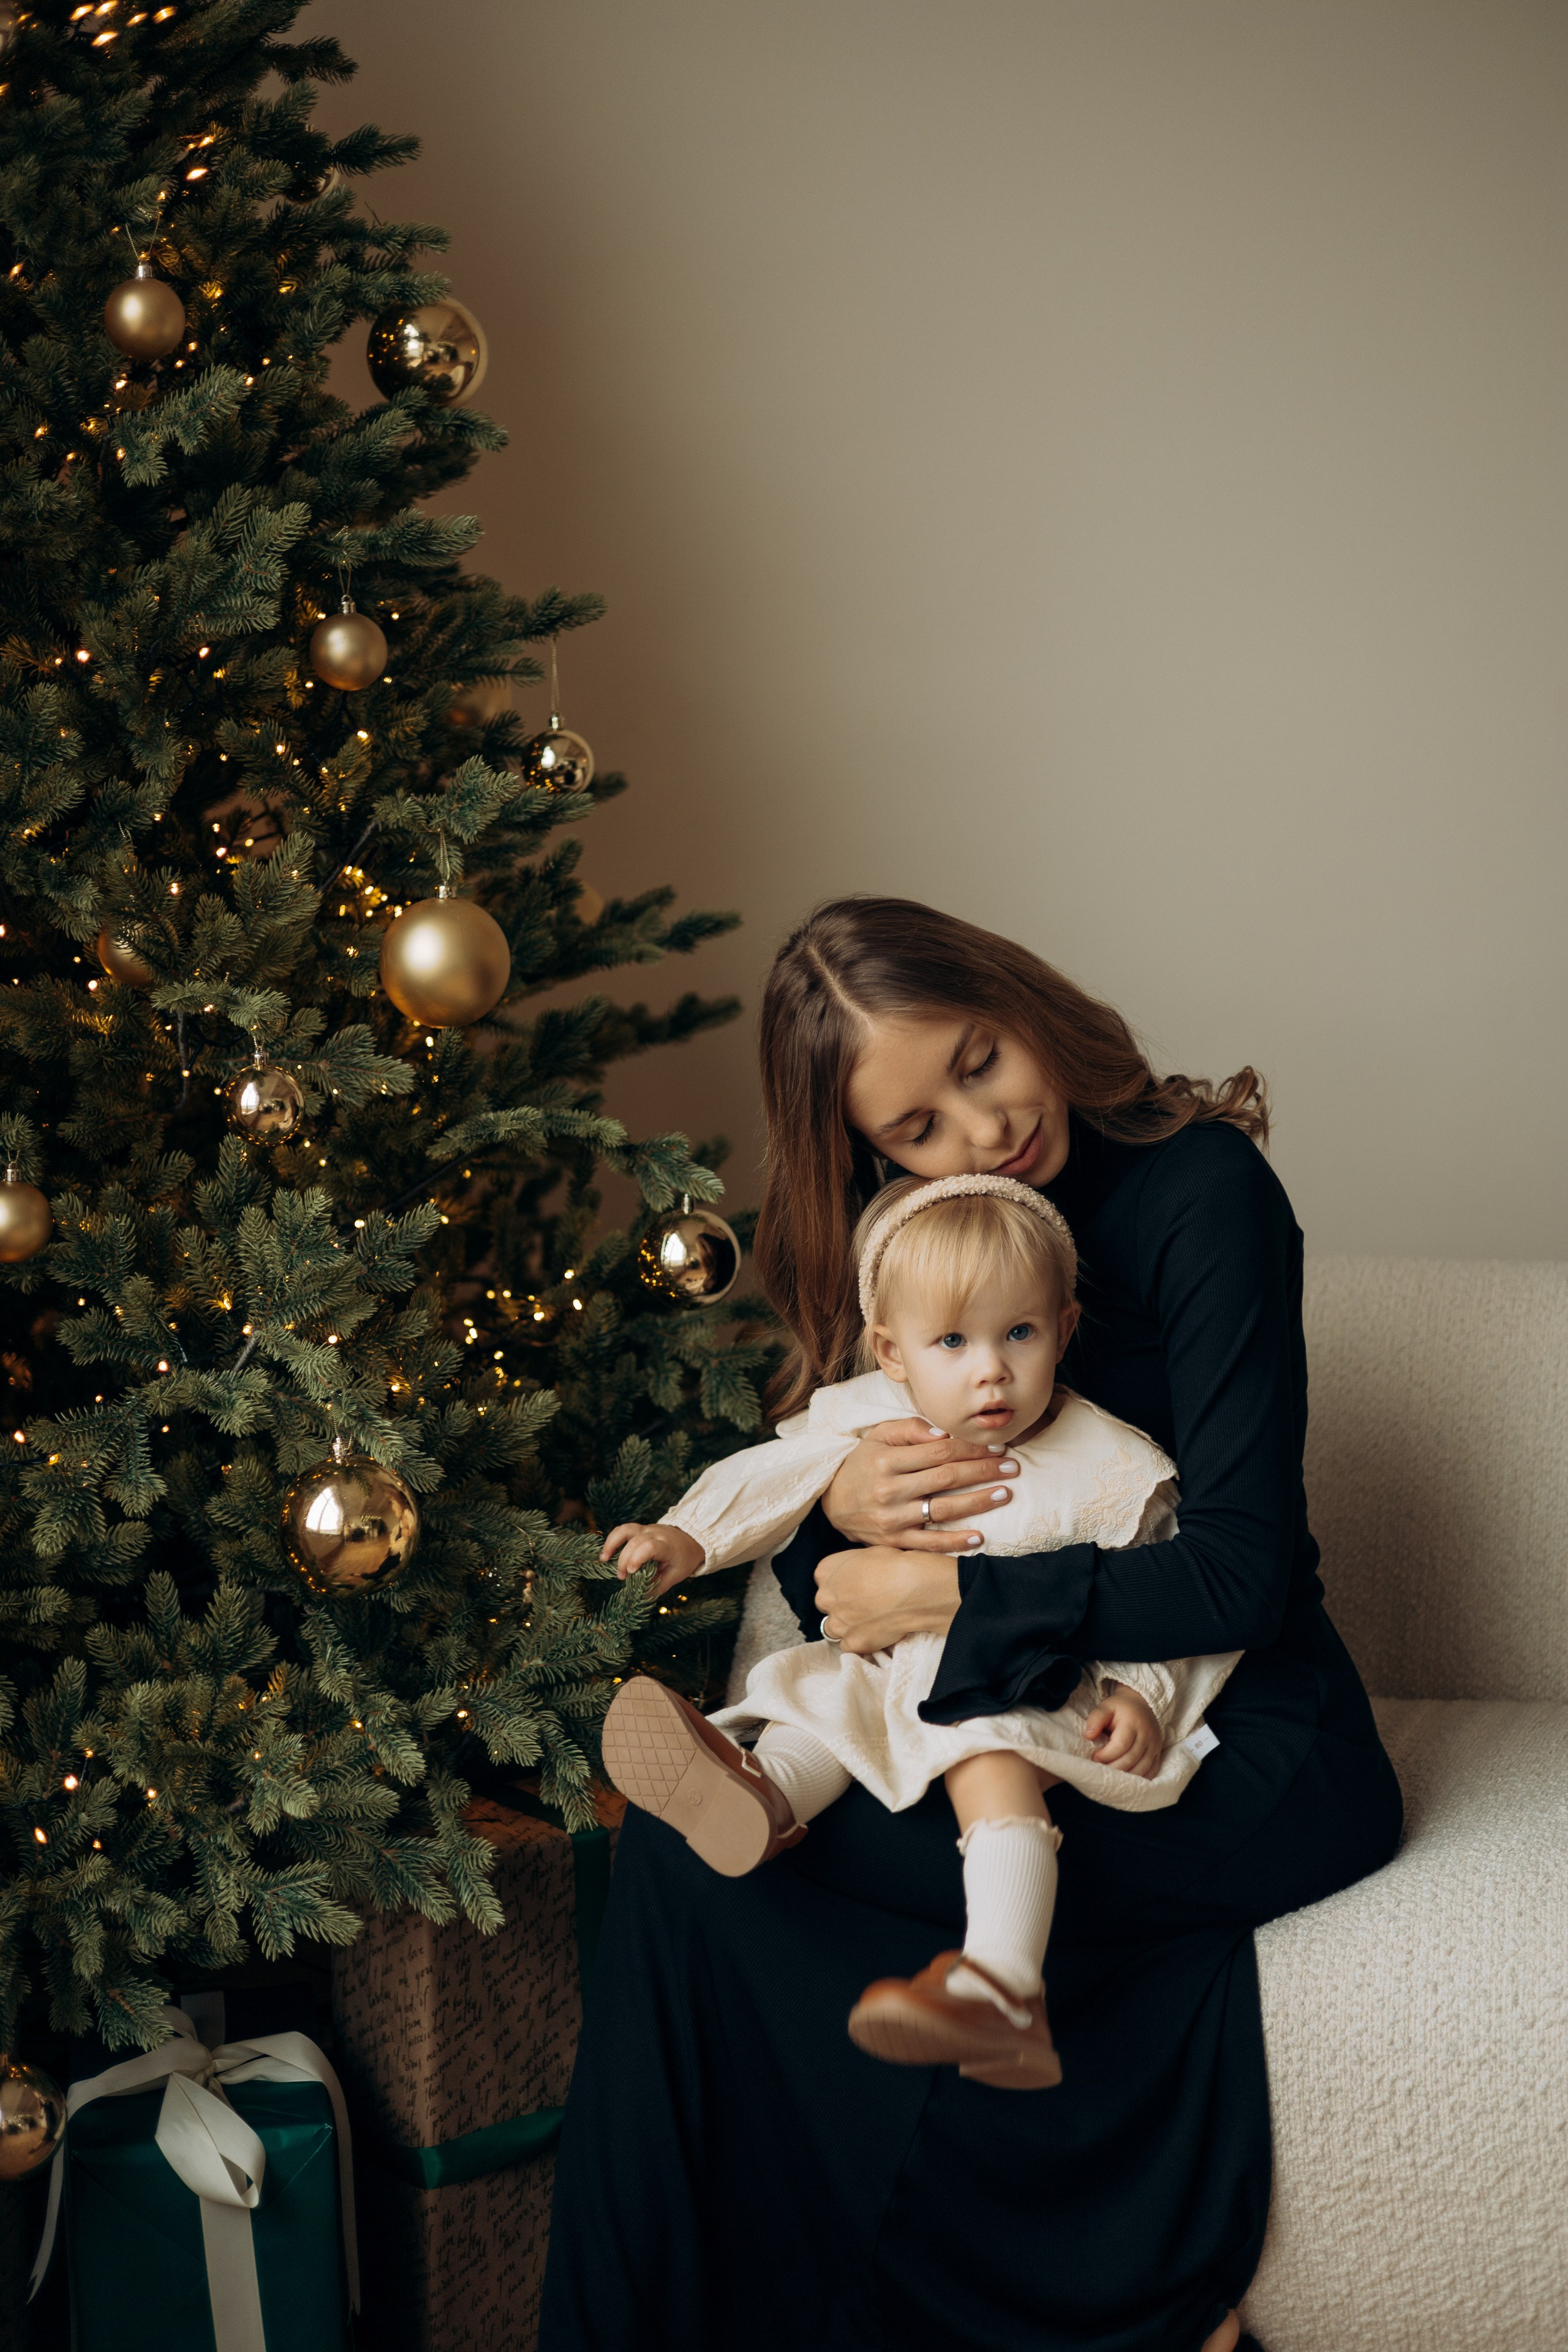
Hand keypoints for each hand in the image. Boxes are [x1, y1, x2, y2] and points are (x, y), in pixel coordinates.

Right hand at [600, 1521, 705, 1596]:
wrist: (691, 1539)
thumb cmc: (683, 1559)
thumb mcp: (676, 1575)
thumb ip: (658, 1585)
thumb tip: (640, 1597)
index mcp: (667, 1546)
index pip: (650, 1546)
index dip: (637, 1558)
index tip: (631, 1572)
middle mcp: (656, 1534)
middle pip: (634, 1541)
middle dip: (624, 1560)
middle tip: (622, 1577)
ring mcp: (647, 1528)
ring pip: (626, 1530)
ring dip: (612, 1544)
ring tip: (603, 1559)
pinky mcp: (640, 1528)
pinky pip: (623, 1530)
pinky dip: (613, 1540)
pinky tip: (606, 1552)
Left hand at [815, 1546, 960, 1655]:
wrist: (912, 1589)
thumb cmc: (895, 1564)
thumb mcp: (867, 1554)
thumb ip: (852, 1568)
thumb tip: (857, 1576)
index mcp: (826, 1571)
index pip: (825, 1580)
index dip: (842, 1584)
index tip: (857, 1587)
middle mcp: (825, 1597)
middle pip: (827, 1604)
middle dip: (841, 1605)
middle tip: (865, 1604)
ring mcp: (838, 1623)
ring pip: (834, 1628)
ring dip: (847, 1626)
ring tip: (870, 1621)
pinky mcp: (852, 1643)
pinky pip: (849, 1647)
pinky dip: (860, 1642)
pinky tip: (875, 1634)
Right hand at [820, 1420, 1018, 1551]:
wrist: (831, 1502)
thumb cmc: (863, 1464)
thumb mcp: (878, 1437)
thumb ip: (910, 1429)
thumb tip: (945, 1433)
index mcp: (887, 1460)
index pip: (939, 1451)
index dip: (972, 1448)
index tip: (998, 1446)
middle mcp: (889, 1489)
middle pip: (947, 1478)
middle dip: (984, 1470)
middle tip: (1013, 1467)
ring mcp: (892, 1519)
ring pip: (943, 1510)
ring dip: (979, 1502)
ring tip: (1005, 1494)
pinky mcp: (893, 1542)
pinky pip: (929, 1544)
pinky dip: (954, 1542)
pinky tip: (979, 1537)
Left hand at [1083, 1685, 1162, 1779]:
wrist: (1143, 1704)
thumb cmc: (1121, 1708)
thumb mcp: (1106, 1707)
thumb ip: (1096, 1719)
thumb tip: (1089, 1736)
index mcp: (1132, 1723)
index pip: (1120, 1745)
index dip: (1106, 1755)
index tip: (1094, 1757)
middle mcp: (1146, 1735)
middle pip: (1131, 1759)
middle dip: (1113, 1768)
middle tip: (1101, 1769)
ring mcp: (1154, 1746)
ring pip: (1142, 1768)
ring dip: (1125, 1776)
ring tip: (1111, 1775)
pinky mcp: (1158, 1753)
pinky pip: (1151, 1771)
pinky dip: (1139, 1778)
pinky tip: (1126, 1778)